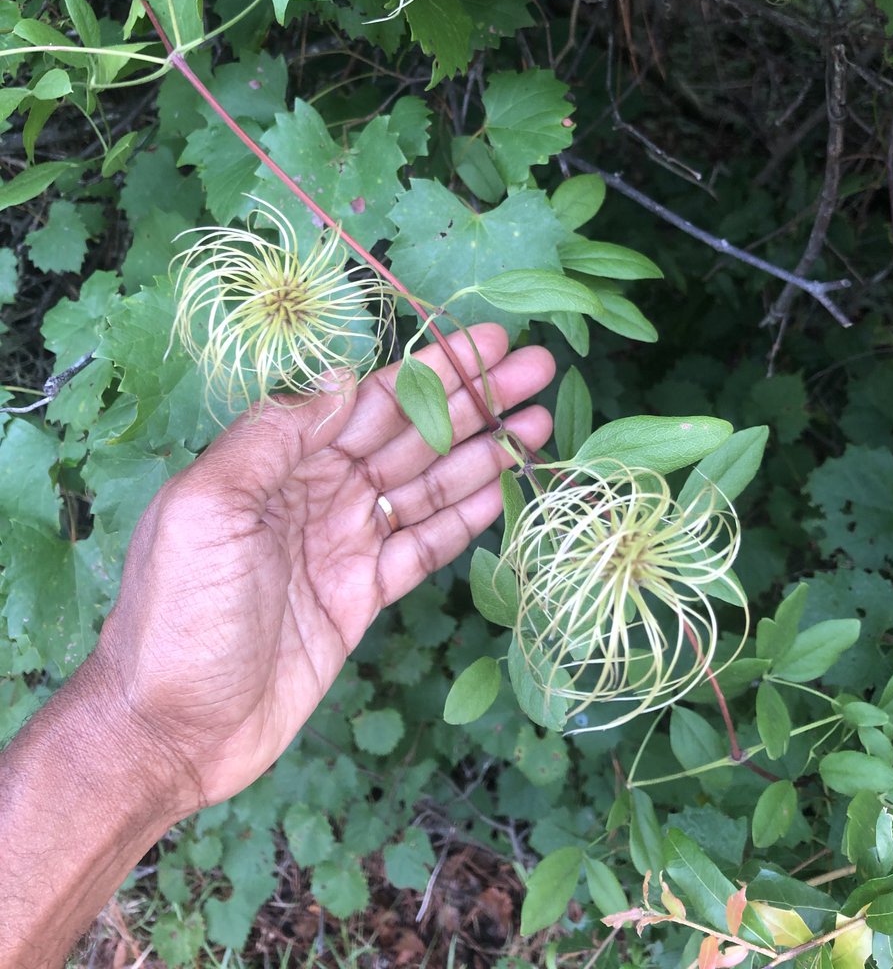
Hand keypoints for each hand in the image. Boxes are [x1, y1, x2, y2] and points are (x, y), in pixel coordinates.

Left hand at [96, 324, 553, 815]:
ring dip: (481, 454)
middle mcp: (314, 492)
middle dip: (472, 402)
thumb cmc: (176, 614)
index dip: (430, 371)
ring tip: (539, 425)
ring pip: (426, 486)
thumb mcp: (207, 507)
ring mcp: (341, 545)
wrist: (172, 731)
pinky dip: (463, 519)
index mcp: (276, 462)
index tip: (487, 342)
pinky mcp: (360, 596)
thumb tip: (342, 377)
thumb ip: (273, 436)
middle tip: (537, 369)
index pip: (367, 400)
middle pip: (408, 435)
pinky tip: (502, 491)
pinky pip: (422, 547)